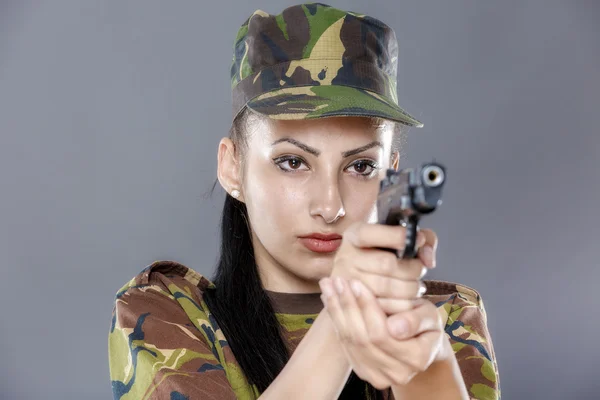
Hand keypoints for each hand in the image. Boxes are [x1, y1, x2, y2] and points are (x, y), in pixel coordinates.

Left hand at [319, 276, 447, 389]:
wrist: (421, 342)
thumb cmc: (425, 322)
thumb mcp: (428, 314)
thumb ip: (416, 320)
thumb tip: (395, 327)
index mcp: (417, 358)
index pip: (383, 333)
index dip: (367, 307)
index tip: (355, 283)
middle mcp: (397, 373)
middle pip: (363, 339)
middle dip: (348, 306)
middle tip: (336, 280)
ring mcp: (379, 376)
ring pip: (350, 341)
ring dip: (336, 311)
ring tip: (328, 285)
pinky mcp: (364, 371)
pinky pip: (345, 344)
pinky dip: (335, 319)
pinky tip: (329, 299)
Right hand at [330, 221, 438, 314]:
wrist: (357, 275)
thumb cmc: (382, 254)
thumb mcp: (397, 237)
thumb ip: (422, 239)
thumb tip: (428, 259)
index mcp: (355, 235)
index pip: (375, 234)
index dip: (400, 237)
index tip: (418, 240)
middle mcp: (346, 257)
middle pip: (387, 264)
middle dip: (412, 268)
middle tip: (419, 270)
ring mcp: (348, 282)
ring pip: (388, 287)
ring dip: (411, 288)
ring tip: (415, 285)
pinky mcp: (356, 304)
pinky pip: (387, 306)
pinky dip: (404, 304)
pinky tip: (407, 298)